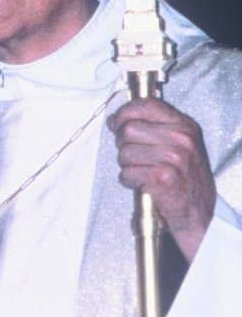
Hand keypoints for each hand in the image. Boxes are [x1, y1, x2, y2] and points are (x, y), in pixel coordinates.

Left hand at [108, 95, 215, 259]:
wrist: (199, 211)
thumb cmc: (185, 178)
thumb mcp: (180, 144)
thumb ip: (154, 126)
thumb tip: (116, 119)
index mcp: (185, 126)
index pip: (147, 105)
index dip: (125, 112)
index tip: (116, 122)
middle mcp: (182, 139)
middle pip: (128, 129)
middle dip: (123, 143)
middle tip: (133, 156)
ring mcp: (173, 157)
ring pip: (124, 152)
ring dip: (126, 164)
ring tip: (142, 171)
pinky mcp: (163, 177)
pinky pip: (127, 172)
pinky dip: (129, 180)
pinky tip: (142, 184)